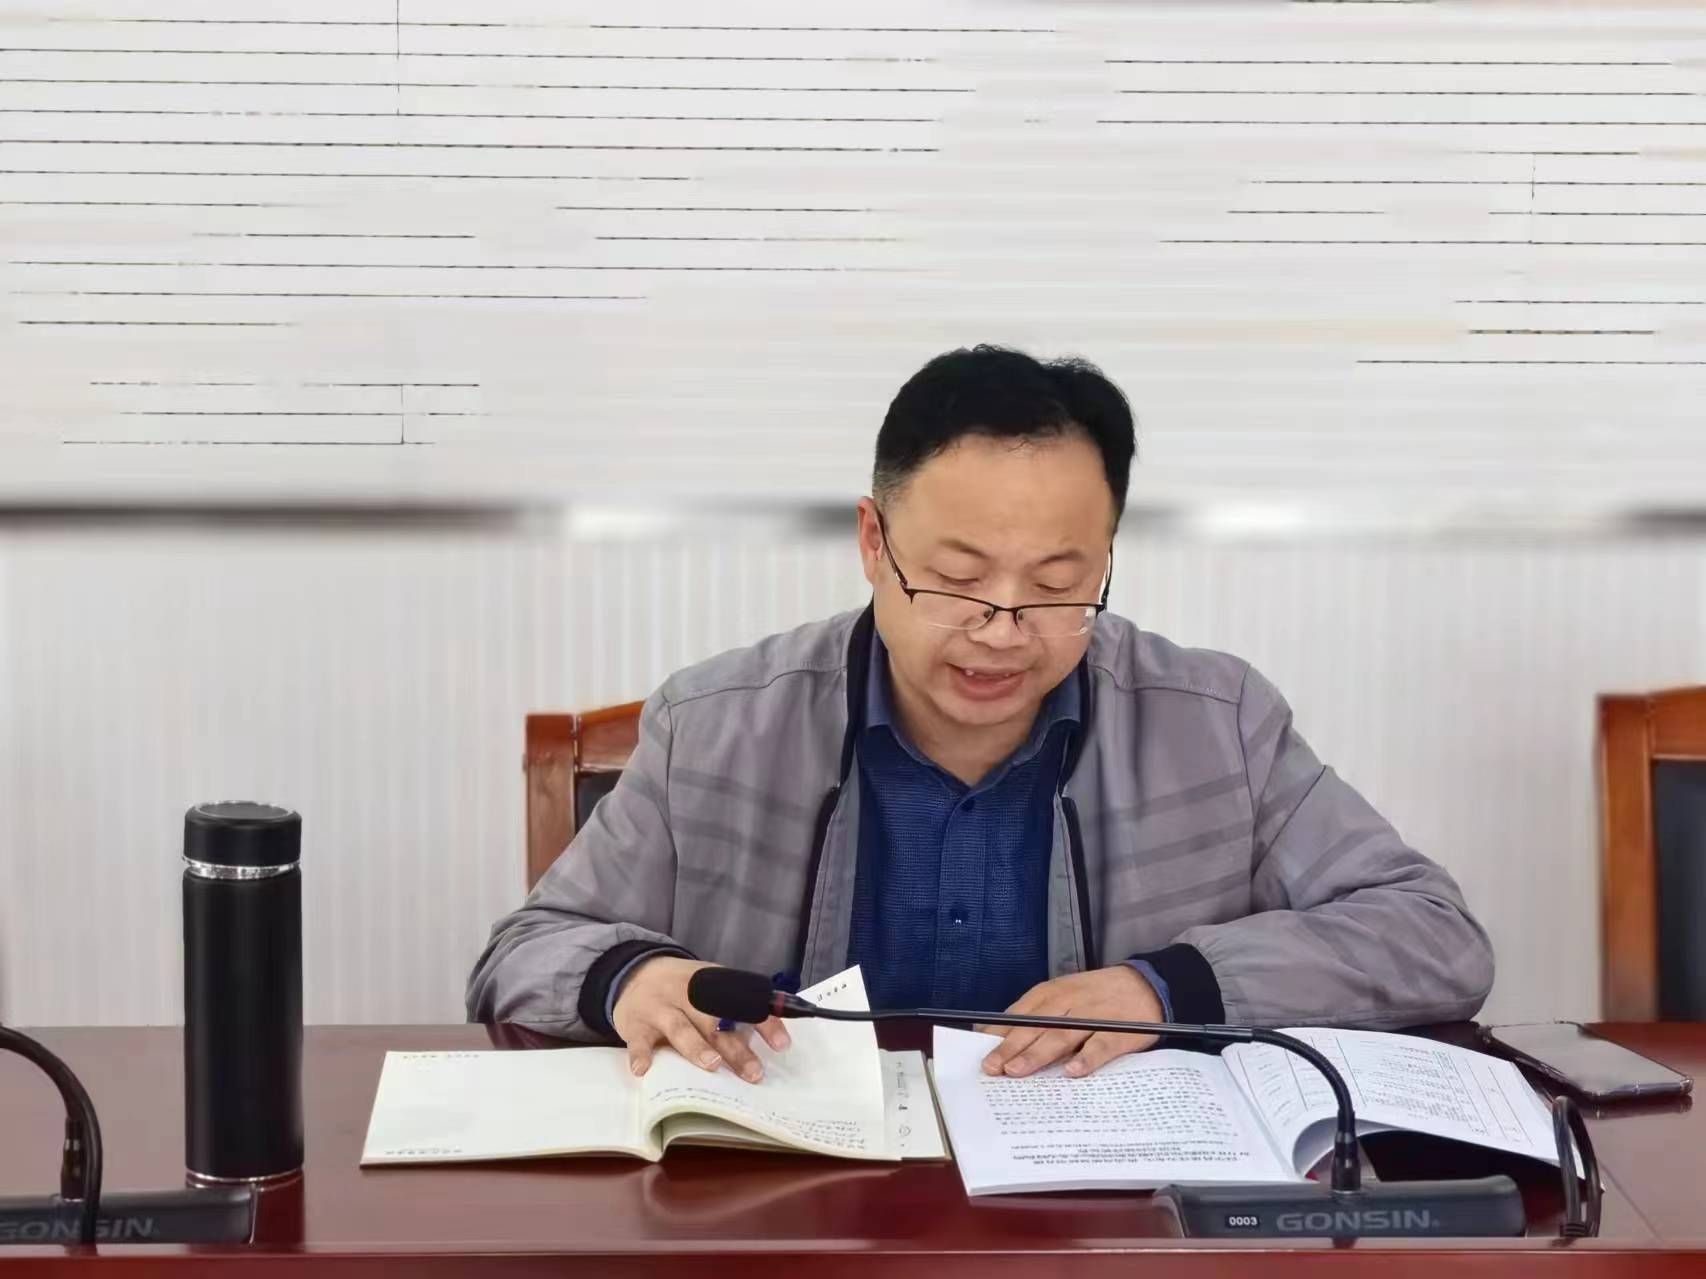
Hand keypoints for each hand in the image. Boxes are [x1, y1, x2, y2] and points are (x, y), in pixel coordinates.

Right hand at [611, 956, 790, 1080]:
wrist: (634, 973)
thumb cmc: (682, 988)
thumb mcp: (709, 986)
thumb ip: (736, 1005)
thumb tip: (776, 1032)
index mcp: (711, 984)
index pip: (743, 1002)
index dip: (764, 1023)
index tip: (782, 1045)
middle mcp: (686, 994)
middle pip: (713, 1022)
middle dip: (735, 1047)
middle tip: (754, 1072)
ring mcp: (660, 1008)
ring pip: (680, 1028)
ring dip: (696, 1047)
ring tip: (713, 1065)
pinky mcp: (636, 1024)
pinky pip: (639, 1041)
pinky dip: (641, 1054)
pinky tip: (644, 1070)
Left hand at [978, 965, 1162, 1078]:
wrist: (1147, 984)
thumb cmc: (1098, 995)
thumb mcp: (1065, 995)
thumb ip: (1037, 1014)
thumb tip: (1000, 1036)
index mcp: (1053, 993)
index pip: (1019, 1013)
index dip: (999, 1034)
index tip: (980, 1052)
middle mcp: (1070, 1002)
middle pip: (1035, 1026)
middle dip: (1010, 1047)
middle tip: (992, 1068)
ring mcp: (1094, 1017)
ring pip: (1061, 1036)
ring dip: (1037, 1054)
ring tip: (1017, 1071)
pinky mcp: (1118, 1032)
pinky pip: (1100, 1047)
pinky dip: (1086, 1059)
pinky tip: (1072, 1073)